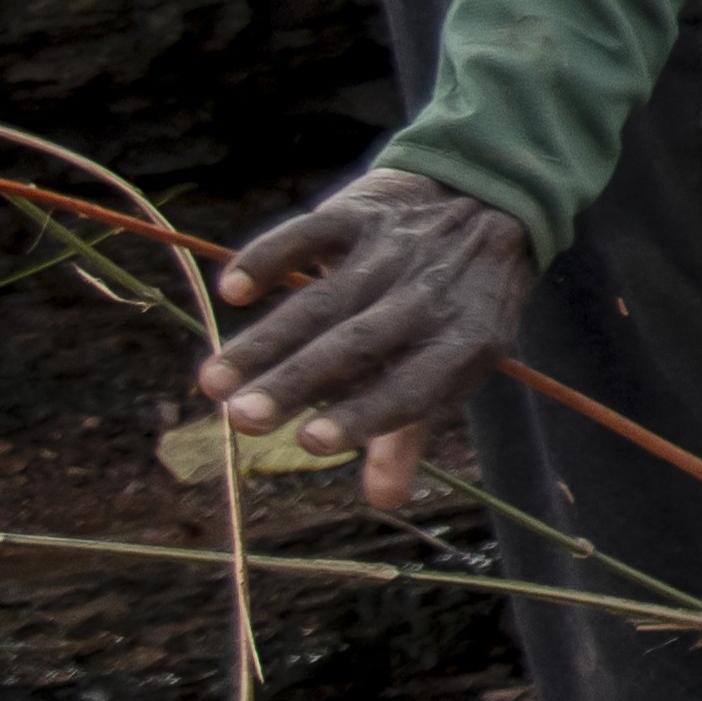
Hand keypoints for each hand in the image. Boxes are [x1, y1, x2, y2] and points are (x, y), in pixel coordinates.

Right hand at [194, 167, 535, 516]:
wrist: (488, 199)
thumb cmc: (455, 307)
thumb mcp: (453, 363)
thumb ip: (410, 429)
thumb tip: (382, 501)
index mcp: (461, 344)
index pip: (414, 388)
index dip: (366, 415)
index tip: (309, 442)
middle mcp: (428, 299)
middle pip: (356, 346)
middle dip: (295, 383)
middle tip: (238, 420)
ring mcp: (392, 253)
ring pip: (322, 301)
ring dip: (265, 340)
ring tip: (213, 381)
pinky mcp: (359, 213)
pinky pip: (311, 233)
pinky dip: (272, 256)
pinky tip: (234, 290)